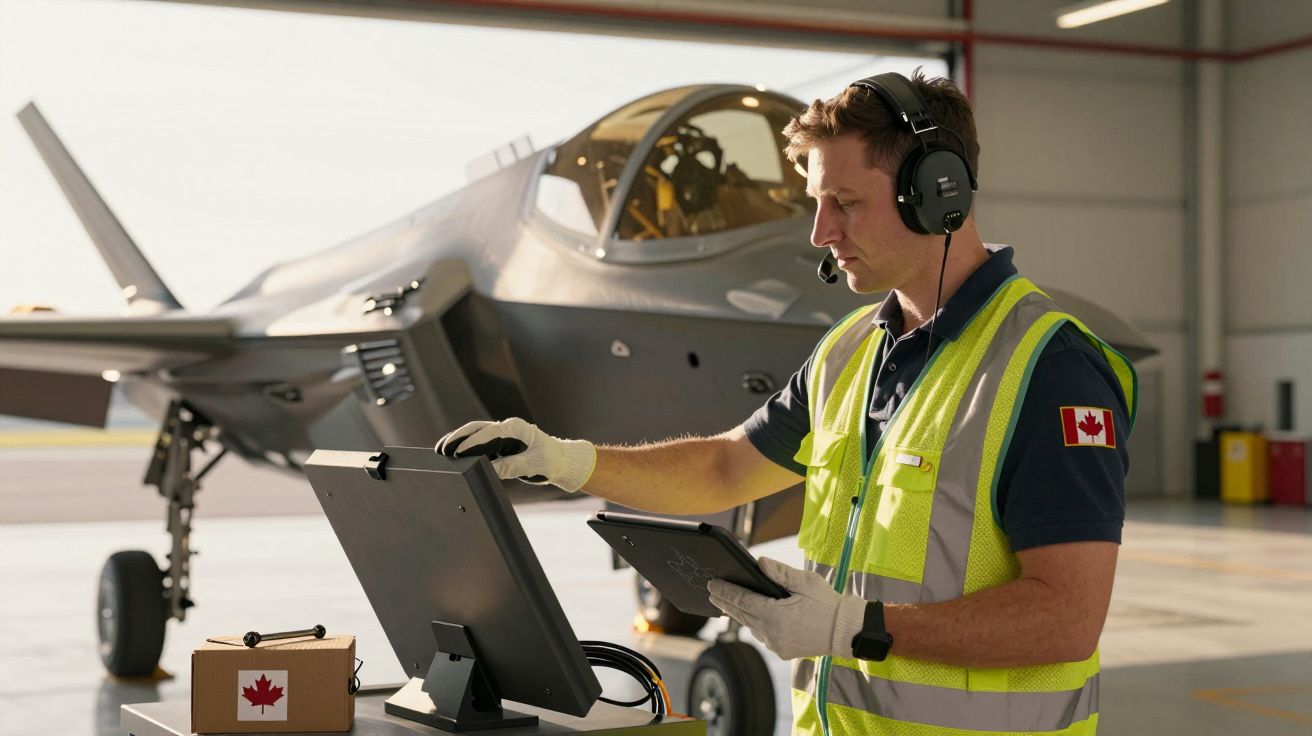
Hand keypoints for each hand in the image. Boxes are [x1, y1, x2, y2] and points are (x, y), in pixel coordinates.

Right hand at [435, 417, 595, 491]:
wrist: (562, 462)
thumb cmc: (552, 460)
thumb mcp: (533, 464)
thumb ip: (512, 466)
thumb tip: (490, 469)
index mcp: (516, 428)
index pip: (489, 433)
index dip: (472, 442)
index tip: (458, 452)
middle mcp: (506, 429)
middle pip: (476, 429)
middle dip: (458, 438)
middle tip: (441, 450)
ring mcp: (502, 436)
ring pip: (475, 436)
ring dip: (458, 442)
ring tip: (441, 452)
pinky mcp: (500, 446)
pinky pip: (480, 445)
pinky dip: (466, 449)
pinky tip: (453, 456)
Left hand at [707, 558, 866, 660]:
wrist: (845, 631)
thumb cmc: (827, 603)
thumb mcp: (805, 582)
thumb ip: (780, 573)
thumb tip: (759, 563)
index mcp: (775, 615)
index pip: (742, 601)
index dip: (725, 592)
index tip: (711, 584)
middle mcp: (772, 633)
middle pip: (742, 615)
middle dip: (725, 603)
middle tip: (712, 592)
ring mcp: (777, 644)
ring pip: (751, 627)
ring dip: (739, 614)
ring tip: (727, 604)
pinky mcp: (783, 651)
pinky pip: (763, 636)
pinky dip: (755, 625)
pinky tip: (750, 617)